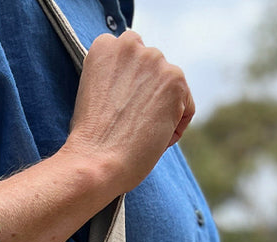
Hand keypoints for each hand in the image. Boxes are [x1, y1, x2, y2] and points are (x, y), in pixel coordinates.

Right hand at [62, 31, 194, 194]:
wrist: (96, 163)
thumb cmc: (90, 141)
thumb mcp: (94, 95)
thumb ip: (115, 79)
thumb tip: (140, 86)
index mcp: (104, 46)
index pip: (131, 58)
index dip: (129, 88)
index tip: (119, 111)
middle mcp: (129, 44)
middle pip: (153, 71)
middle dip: (148, 97)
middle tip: (129, 125)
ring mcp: (154, 59)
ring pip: (171, 89)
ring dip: (161, 113)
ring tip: (138, 134)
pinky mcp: (175, 80)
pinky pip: (186, 107)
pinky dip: (174, 129)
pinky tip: (151, 139)